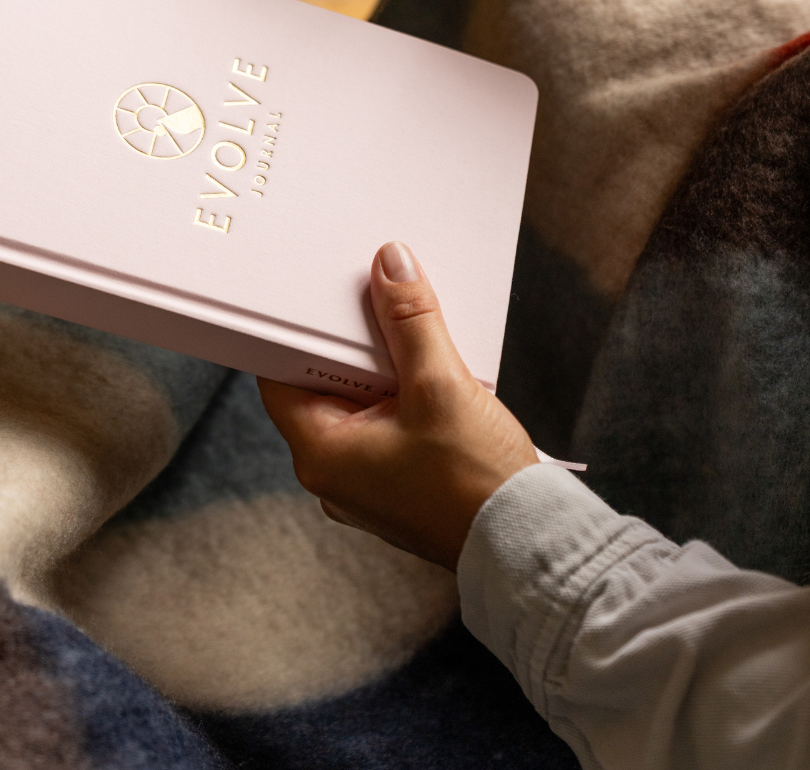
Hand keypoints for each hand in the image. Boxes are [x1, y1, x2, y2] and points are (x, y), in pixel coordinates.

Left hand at [258, 242, 536, 570]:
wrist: (529, 546)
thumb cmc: (476, 481)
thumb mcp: (440, 385)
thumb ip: (410, 320)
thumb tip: (390, 264)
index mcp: (321, 454)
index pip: (280, 376)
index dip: (295, 331)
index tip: (315, 295)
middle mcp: (333, 473)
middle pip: (323, 385)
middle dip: (351, 342)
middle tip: (372, 295)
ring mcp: (366, 482)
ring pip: (359, 403)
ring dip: (383, 365)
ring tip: (408, 326)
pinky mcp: (398, 483)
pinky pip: (385, 423)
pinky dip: (401, 393)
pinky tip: (430, 367)